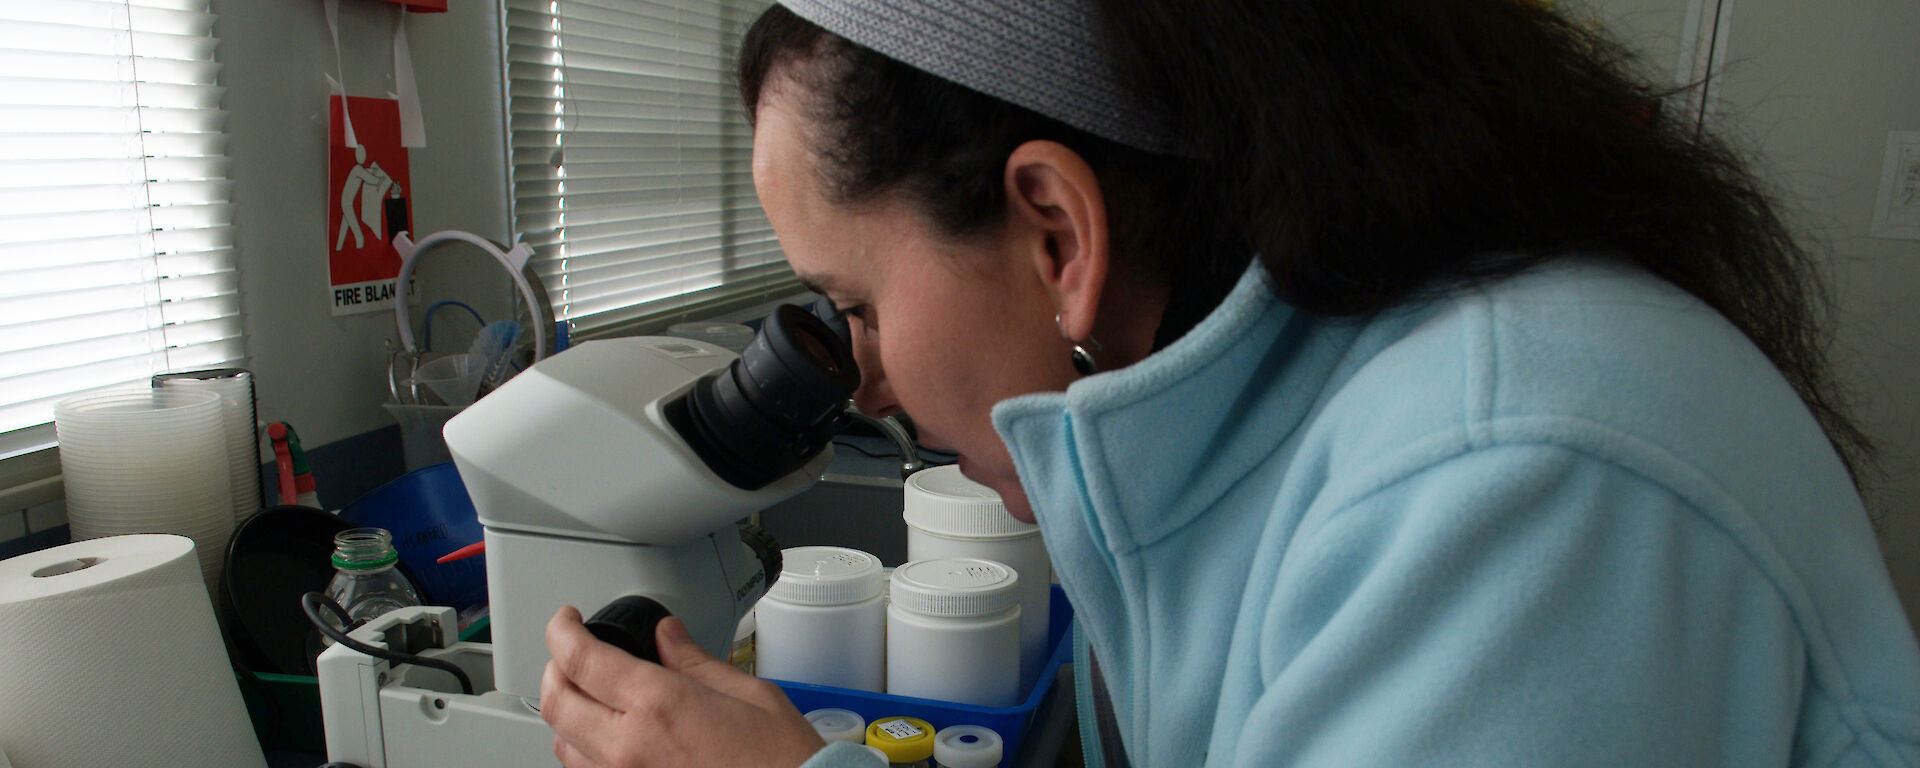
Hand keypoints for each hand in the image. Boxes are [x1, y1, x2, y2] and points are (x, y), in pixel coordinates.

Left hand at [542, 606, 826, 766]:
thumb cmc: (782, 762)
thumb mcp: (747, 694)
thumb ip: (695, 661)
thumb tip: (667, 636)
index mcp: (658, 706)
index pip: (581, 659)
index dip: (563, 630)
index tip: (567, 620)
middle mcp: (630, 748)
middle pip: (556, 701)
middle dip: (555, 667)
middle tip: (570, 651)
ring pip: (562, 742)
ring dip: (566, 712)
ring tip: (586, 694)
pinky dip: (583, 749)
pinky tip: (604, 737)